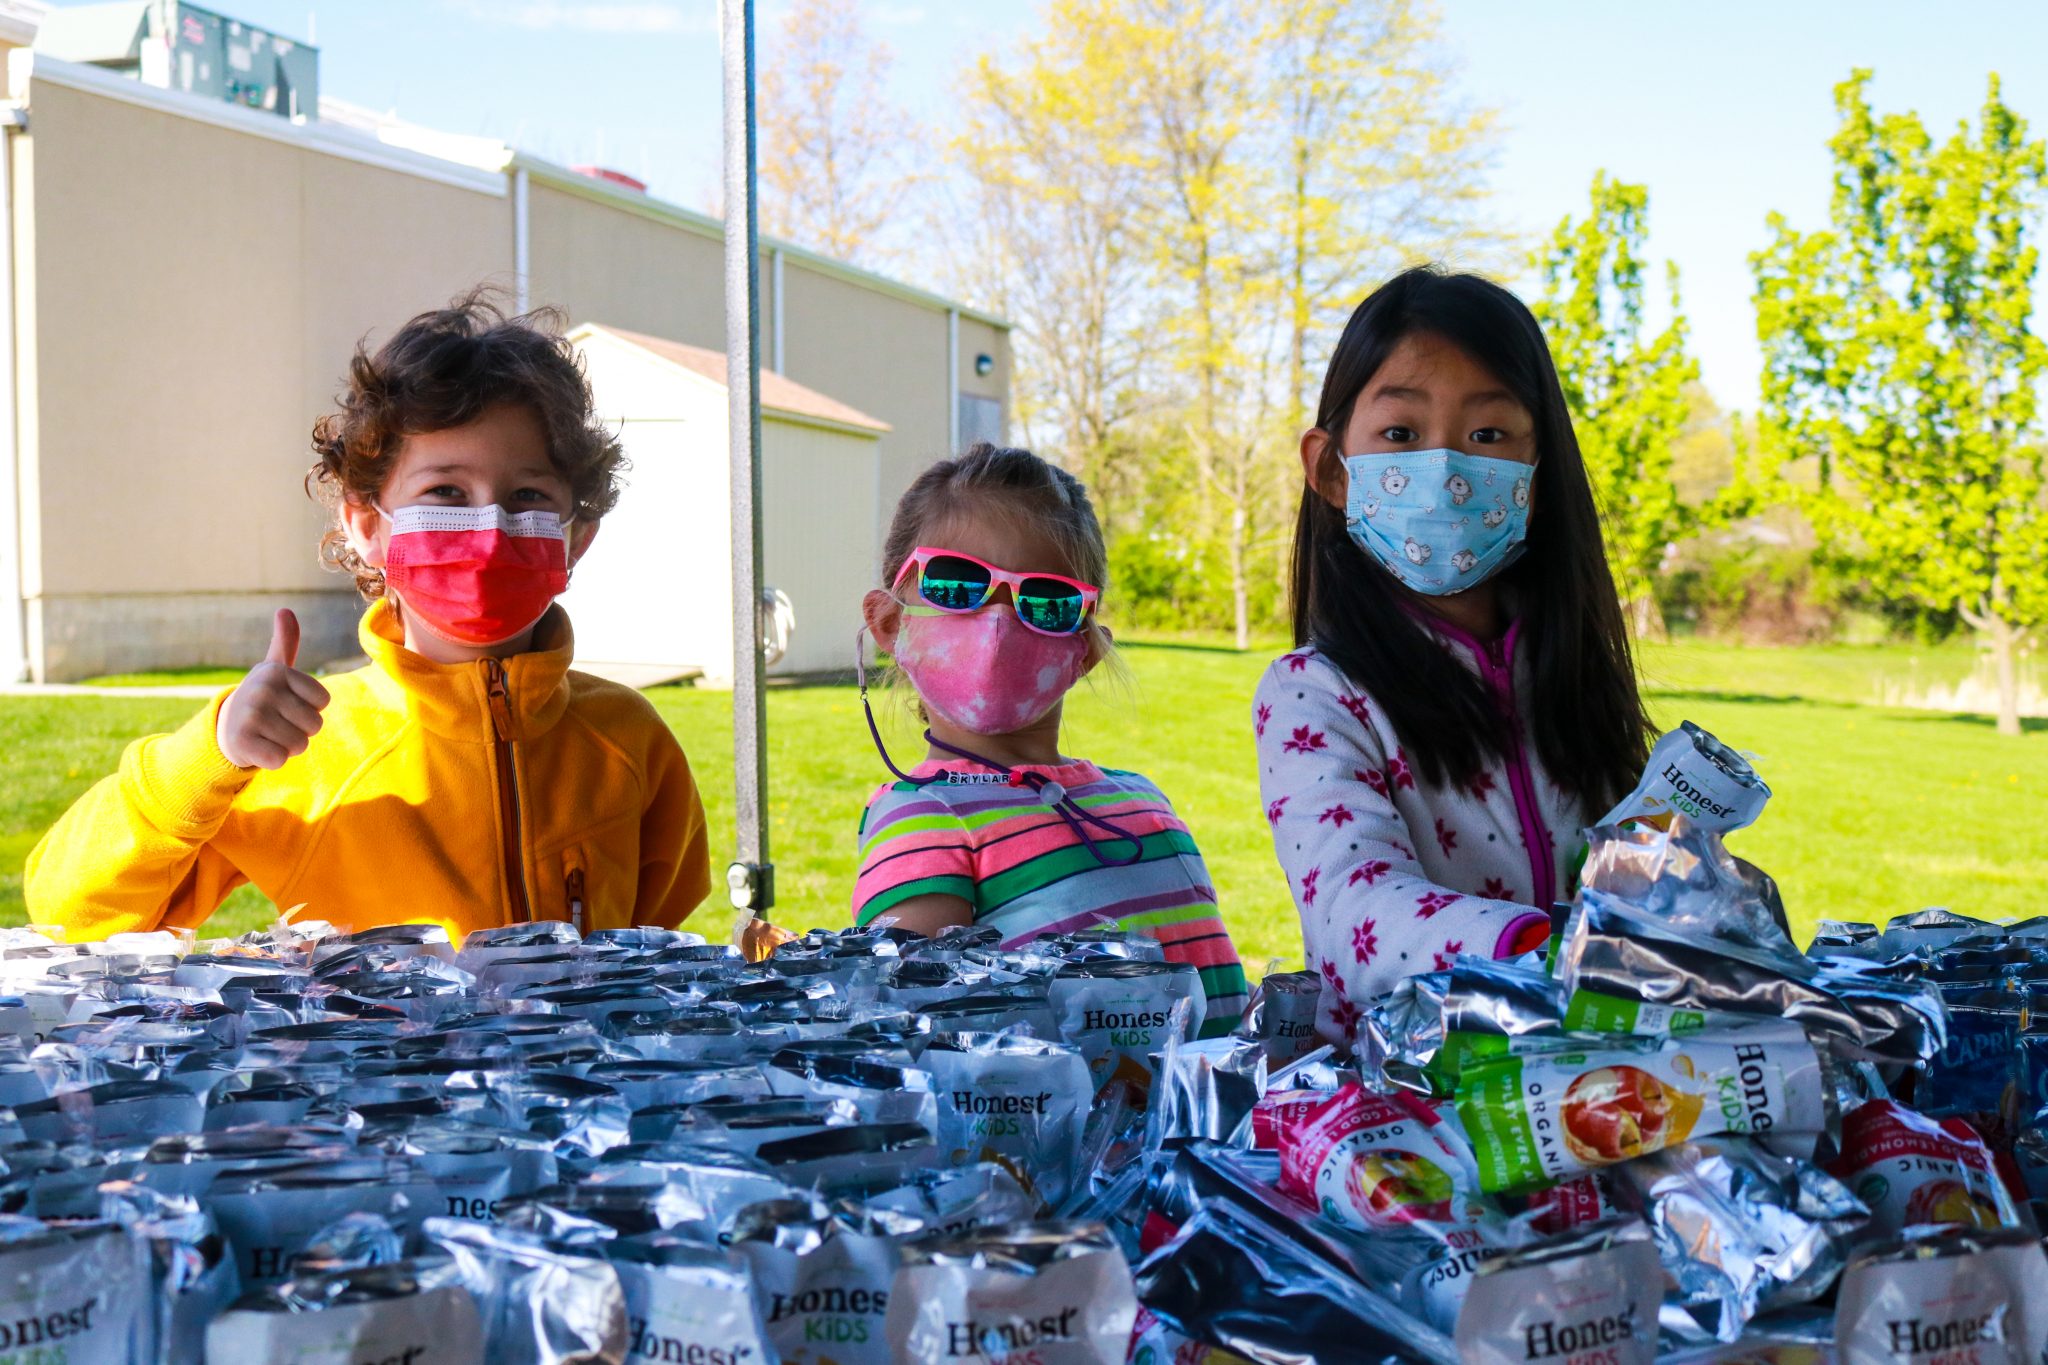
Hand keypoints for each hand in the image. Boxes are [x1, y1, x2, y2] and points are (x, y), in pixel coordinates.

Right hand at [216, 609, 331, 769]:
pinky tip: (258, 748)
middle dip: (301, 731)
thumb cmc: (262, 698)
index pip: (323, 702)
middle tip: (277, 723)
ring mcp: (251, 714)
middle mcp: (263, 689)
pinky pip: (281, 759)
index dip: (311, 709)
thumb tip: (284, 610)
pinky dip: (273, 760)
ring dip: (287, 746)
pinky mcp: (243, 741)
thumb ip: (286, 642)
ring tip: (268, 734)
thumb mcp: (274, 669)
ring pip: (300, 744)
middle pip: (314, 725)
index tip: (288, 704)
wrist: (225, 728)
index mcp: (278, 672)